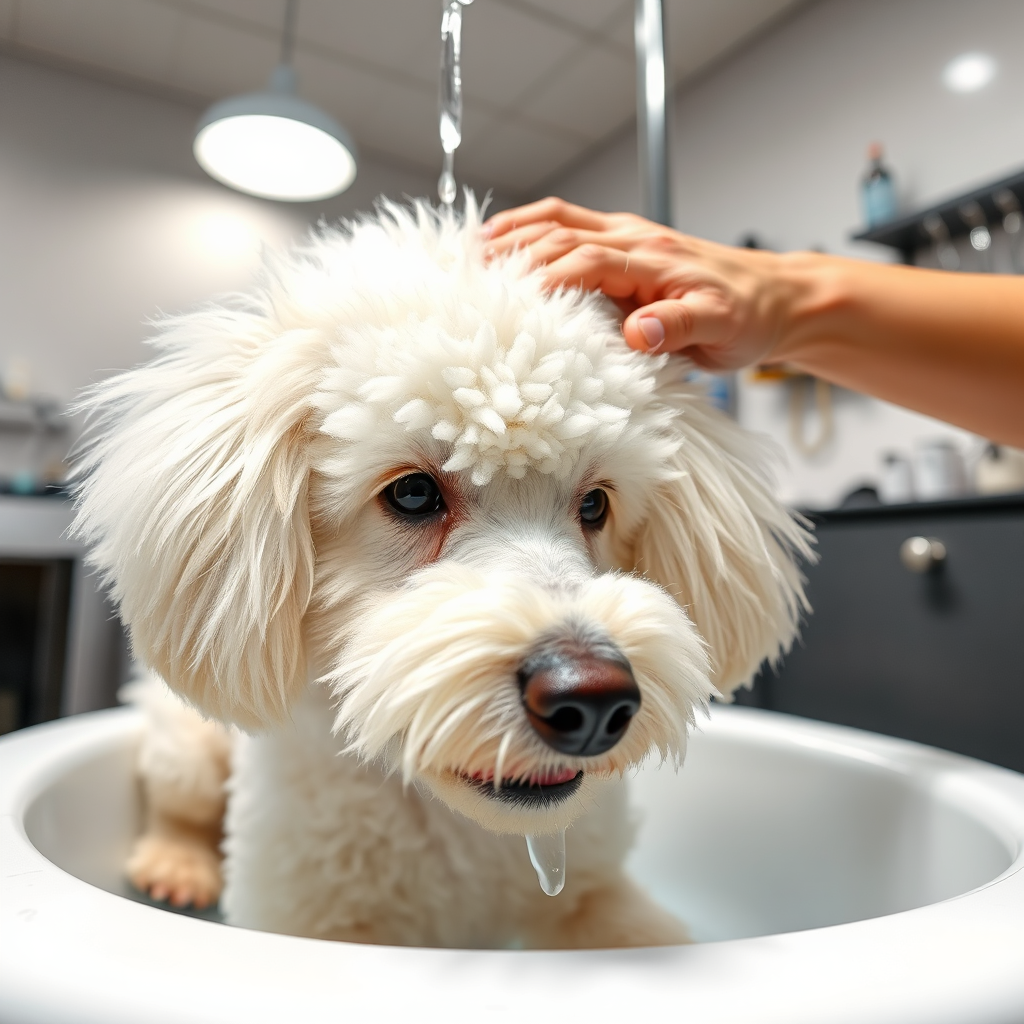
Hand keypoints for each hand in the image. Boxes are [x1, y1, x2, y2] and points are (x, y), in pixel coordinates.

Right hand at [484, 197, 796, 370]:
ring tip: (472, 250)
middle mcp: (636, 240)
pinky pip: (570, 225)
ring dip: (515, 232)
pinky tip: (509, 242)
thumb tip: (638, 331)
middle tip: (470, 275)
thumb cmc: (749, 317)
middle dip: (513, 251)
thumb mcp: (723, 330)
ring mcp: (629, 238)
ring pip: (559, 220)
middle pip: (560, 232)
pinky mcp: (627, 246)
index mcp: (652, 259)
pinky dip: (533, 229)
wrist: (777, 300)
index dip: (543, 279)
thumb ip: (680, 328)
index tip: (509, 303)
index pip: (584, 261)